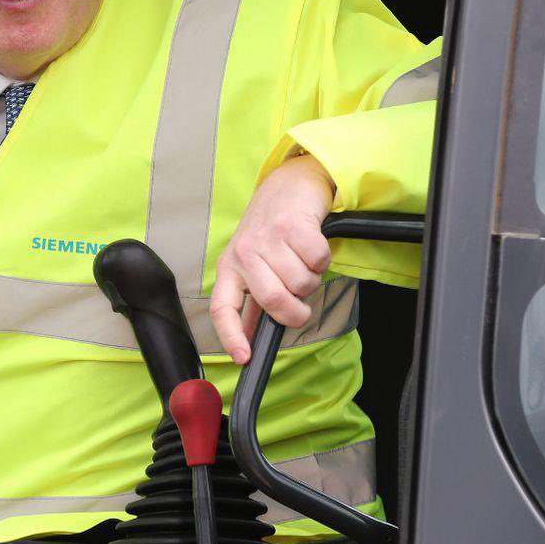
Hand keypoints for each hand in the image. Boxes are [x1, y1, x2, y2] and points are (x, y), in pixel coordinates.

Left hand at [210, 154, 335, 363]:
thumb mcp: (253, 264)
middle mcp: (244, 252)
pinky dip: (322, 260)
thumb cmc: (271, 230)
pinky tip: (311, 246)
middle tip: (300, 299)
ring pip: (301, 284)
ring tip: (302, 260)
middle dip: (296, 310)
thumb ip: (253, 300)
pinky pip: (318, 262)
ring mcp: (267, 238)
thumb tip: (253, 340)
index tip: (244, 358)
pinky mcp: (292, 225)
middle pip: (274, 301)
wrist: (289, 185)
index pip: (222, 308)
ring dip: (311, 278)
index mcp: (230, 267)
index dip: (231, 336)